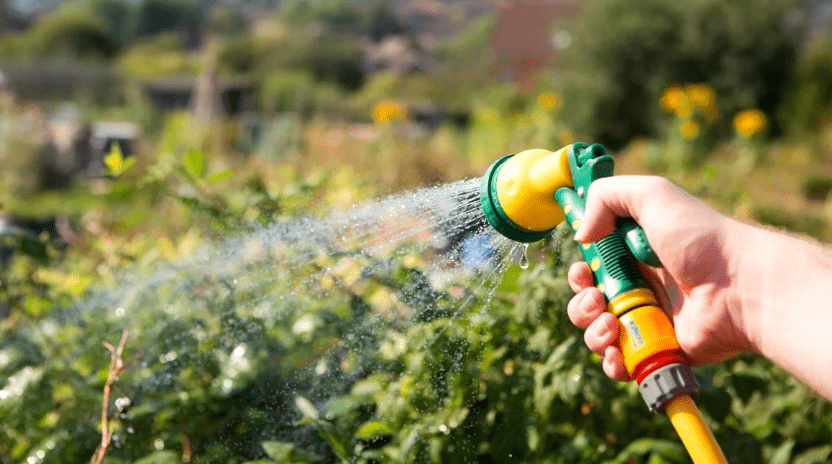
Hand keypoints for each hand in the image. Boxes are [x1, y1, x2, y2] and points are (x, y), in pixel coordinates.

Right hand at [566, 176, 754, 380]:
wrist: (741, 285)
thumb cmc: (701, 238)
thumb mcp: (653, 195)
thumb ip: (606, 196)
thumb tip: (581, 236)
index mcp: (633, 257)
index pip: (591, 268)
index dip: (579, 272)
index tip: (584, 269)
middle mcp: (639, 290)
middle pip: (588, 303)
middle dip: (581, 303)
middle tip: (598, 297)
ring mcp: (648, 322)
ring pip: (598, 335)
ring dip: (592, 330)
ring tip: (612, 323)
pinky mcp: (658, 351)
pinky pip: (621, 364)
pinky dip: (611, 361)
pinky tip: (617, 350)